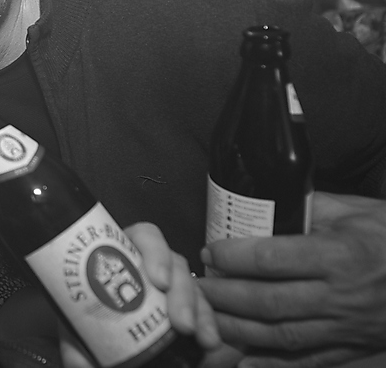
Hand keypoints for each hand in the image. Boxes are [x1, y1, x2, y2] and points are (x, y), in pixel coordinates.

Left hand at [61, 222, 221, 367]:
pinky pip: (203, 311)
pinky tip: (210, 342)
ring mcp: (169, 287)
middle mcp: (148, 267)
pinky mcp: (186, 310)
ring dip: (201, 312)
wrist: (97, 348)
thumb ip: (77, 344)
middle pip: (174, 264)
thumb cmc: (83, 328)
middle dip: (183, 293)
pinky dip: (209, 325)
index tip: (158, 279)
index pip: (142, 237)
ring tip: (204, 338)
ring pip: (194, 287)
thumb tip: (81, 363)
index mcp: (120, 257)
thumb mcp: (77, 329)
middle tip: (182, 323)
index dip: (154, 250)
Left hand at [198, 192, 385, 367]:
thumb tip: (268, 204)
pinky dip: (272, 365)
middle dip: (225, 295)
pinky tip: (242, 363)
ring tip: (207, 318)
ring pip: (281, 335)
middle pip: (269, 301)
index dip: (233, 257)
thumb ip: (312, 208)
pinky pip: (307, 362)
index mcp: (339, 256)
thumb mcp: (359, 211)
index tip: (209, 251)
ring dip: (238, 329)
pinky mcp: (353, 348)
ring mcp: (347, 327)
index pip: (272, 258)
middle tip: (197, 287)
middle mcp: (340, 296)